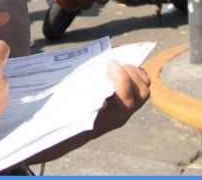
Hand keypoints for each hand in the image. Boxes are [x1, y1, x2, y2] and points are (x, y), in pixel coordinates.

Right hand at [20, 60, 151, 164]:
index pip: (126, 97)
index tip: (108, 64)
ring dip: (135, 75)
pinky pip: (140, 91)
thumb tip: (57, 71)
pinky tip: (119, 70)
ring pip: (144, 92)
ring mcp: (123, 113)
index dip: (121, 77)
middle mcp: (118, 117)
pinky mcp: (124, 107)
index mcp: (104, 117)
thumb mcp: (60, 104)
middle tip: (113, 63)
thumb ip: (70, 90)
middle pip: (141, 93)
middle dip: (130, 73)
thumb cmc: (57, 119)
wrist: (61, 138)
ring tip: (119, 65)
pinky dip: (134, 76)